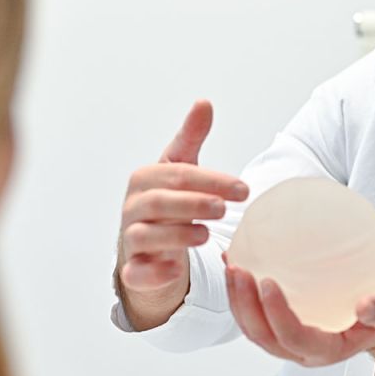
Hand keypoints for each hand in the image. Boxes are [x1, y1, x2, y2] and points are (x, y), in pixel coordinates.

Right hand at [117, 101, 248, 328]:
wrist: (146, 248)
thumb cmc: (166, 204)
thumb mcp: (178, 169)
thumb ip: (190, 138)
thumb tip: (204, 102)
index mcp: (145, 180)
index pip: (177, 175)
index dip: (211, 180)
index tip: (244, 189)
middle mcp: (133, 207)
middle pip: (159, 203)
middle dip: (192, 203)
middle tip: (224, 208)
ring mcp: (130, 239)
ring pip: (145, 236)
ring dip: (175, 235)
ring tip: (206, 235)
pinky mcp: (133, 270)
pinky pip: (136, 272)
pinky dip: (153, 272)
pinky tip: (176, 270)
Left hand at [224, 263, 374, 375]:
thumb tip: (366, 305)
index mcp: (326, 350)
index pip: (293, 336)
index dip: (276, 313)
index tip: (268, 282)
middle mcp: (300, 351)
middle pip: (263, 335)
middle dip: (244, 306)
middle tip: (238, 269)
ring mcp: (285, 342)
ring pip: (252, 328)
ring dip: (235, 300)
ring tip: (229, 264)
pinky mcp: (277, 328)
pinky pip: (252, 314)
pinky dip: (239, 292)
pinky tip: (234, 261)